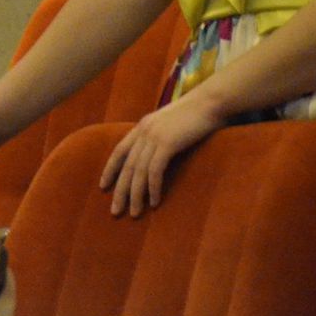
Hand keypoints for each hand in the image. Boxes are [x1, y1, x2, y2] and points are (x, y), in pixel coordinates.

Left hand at [99, 91, 223, 216]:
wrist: (211, 102)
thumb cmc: (197, 114)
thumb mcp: (172, 124)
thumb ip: (161, 136)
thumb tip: (158, 153)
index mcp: (142, 126)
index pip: (119, 151)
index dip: (110, 169)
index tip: (103, 186)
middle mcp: (143, 131)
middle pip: (126, 166)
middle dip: (120, 190)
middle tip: (115, 211)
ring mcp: (154, 136)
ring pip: (138, 171)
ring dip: (135, 195)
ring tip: (134, 213)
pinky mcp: (167, 143)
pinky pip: (155, 171)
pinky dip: (152, 188)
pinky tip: (154, 202)